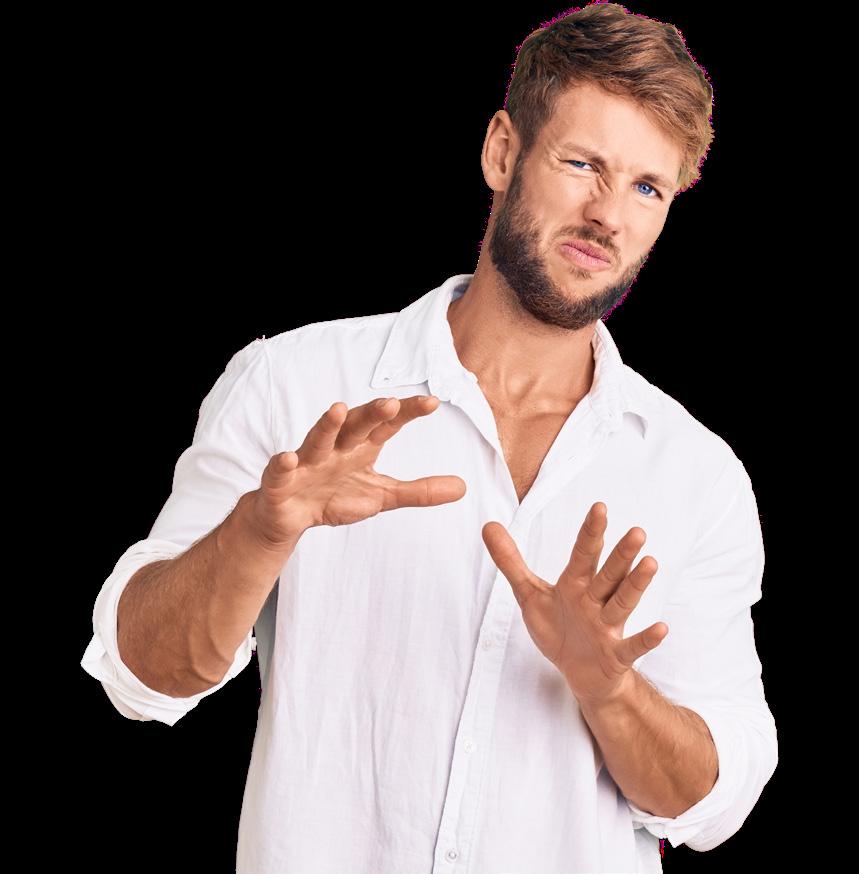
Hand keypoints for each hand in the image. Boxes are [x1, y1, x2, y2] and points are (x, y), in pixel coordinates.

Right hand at [248, 395, 466, 547]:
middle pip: (355, 426)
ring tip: (339, 410)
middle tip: (391, 403)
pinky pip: (282, 469)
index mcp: (360, 448)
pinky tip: (290, 457)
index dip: (406, 413)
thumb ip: (419, 491)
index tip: (432, 403)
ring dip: (327, 425)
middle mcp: (335, 448)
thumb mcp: (382, 496)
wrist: (289, 518)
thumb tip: (463, 487)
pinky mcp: (281, 481)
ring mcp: (307, 462)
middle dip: (371, 414)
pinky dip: (284, 463)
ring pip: (317, 440)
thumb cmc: (335, 497)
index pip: (387, 426)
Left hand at [482, 502, 667, 703]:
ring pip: (623, 602)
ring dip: (636, 584)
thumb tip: (488, 525)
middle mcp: (595, 600)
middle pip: (609, 574)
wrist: (579, 674)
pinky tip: (662, 628)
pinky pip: (632, 646)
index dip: (591, 532)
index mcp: (575, 584)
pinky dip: (647, 639)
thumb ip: (511, 562)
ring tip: (651, 563)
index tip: (600, 507)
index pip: (584, 554)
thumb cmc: (558, 628)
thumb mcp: (529, 594)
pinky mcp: (616, 655)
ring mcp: (608, 627)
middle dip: (621, 554)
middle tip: (637, 532)